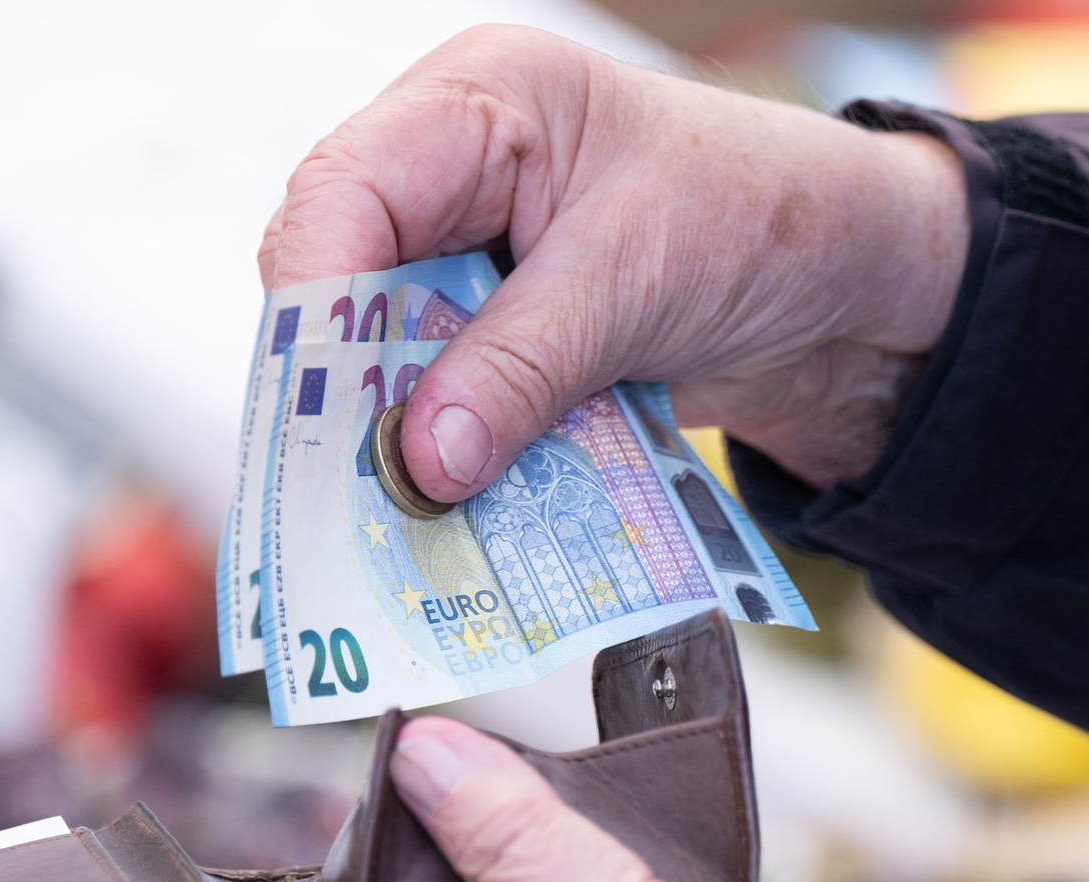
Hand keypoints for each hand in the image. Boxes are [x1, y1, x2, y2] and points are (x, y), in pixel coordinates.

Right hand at [259, 24, 968, 496]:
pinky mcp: (496, 338)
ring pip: (381, 348)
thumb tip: (420, 465)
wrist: (837, 292)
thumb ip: (518, 367)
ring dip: (393, 427)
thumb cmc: (756, 221)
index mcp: (476, 106)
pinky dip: (444, 446)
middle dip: (343, 380)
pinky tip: (450, 494)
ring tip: (400, 503)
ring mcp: (469, 264)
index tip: (323, 410)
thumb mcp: (634, 279)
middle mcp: (451, 179)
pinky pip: (439, 393)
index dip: (317, 299)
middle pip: (341, 277)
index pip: (345, 191)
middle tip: (353, 481)